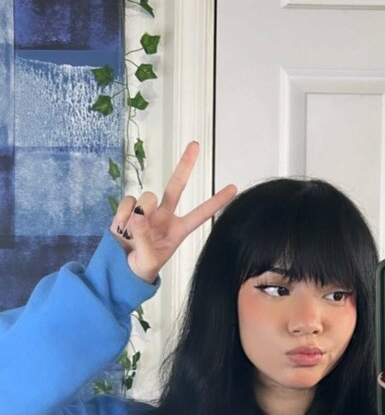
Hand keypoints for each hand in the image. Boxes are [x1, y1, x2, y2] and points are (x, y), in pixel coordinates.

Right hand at [110, 141, 237, 282]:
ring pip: (147, 197)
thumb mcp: (149, 259)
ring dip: (138, 213)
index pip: (201, 213)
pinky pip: (128, 201)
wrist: (120, 270)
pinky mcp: (129, 209)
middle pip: (176, 185)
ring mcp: (147, 211)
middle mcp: (165, 216)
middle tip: (196, 144)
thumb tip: (138, 215)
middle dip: (185, 165)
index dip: (216, 201)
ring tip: (131, 234)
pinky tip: (121, 228)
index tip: (233, 188)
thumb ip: (144, 238)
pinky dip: (123, 214)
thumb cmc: (142, 267)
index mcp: (178, 230)